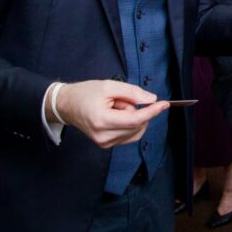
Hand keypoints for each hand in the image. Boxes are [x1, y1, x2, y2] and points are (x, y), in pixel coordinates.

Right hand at [50, 80, 169, 148]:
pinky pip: (130, 135)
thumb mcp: (109, 86)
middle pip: (137, 125)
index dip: (152, 111)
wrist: (67, 105)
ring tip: (115, 108)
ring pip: (136, 131)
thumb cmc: (85, 93)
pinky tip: (116, 116)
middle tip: (118, 101)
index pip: (135, 120)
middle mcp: (103, 136)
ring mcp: (104, 143)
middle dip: (135, 110)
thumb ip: (132, 92)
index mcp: (102, 120)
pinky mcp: (106, 145)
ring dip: (132, 117)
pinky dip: (129, 124)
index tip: (165, 104)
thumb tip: (152, 99)